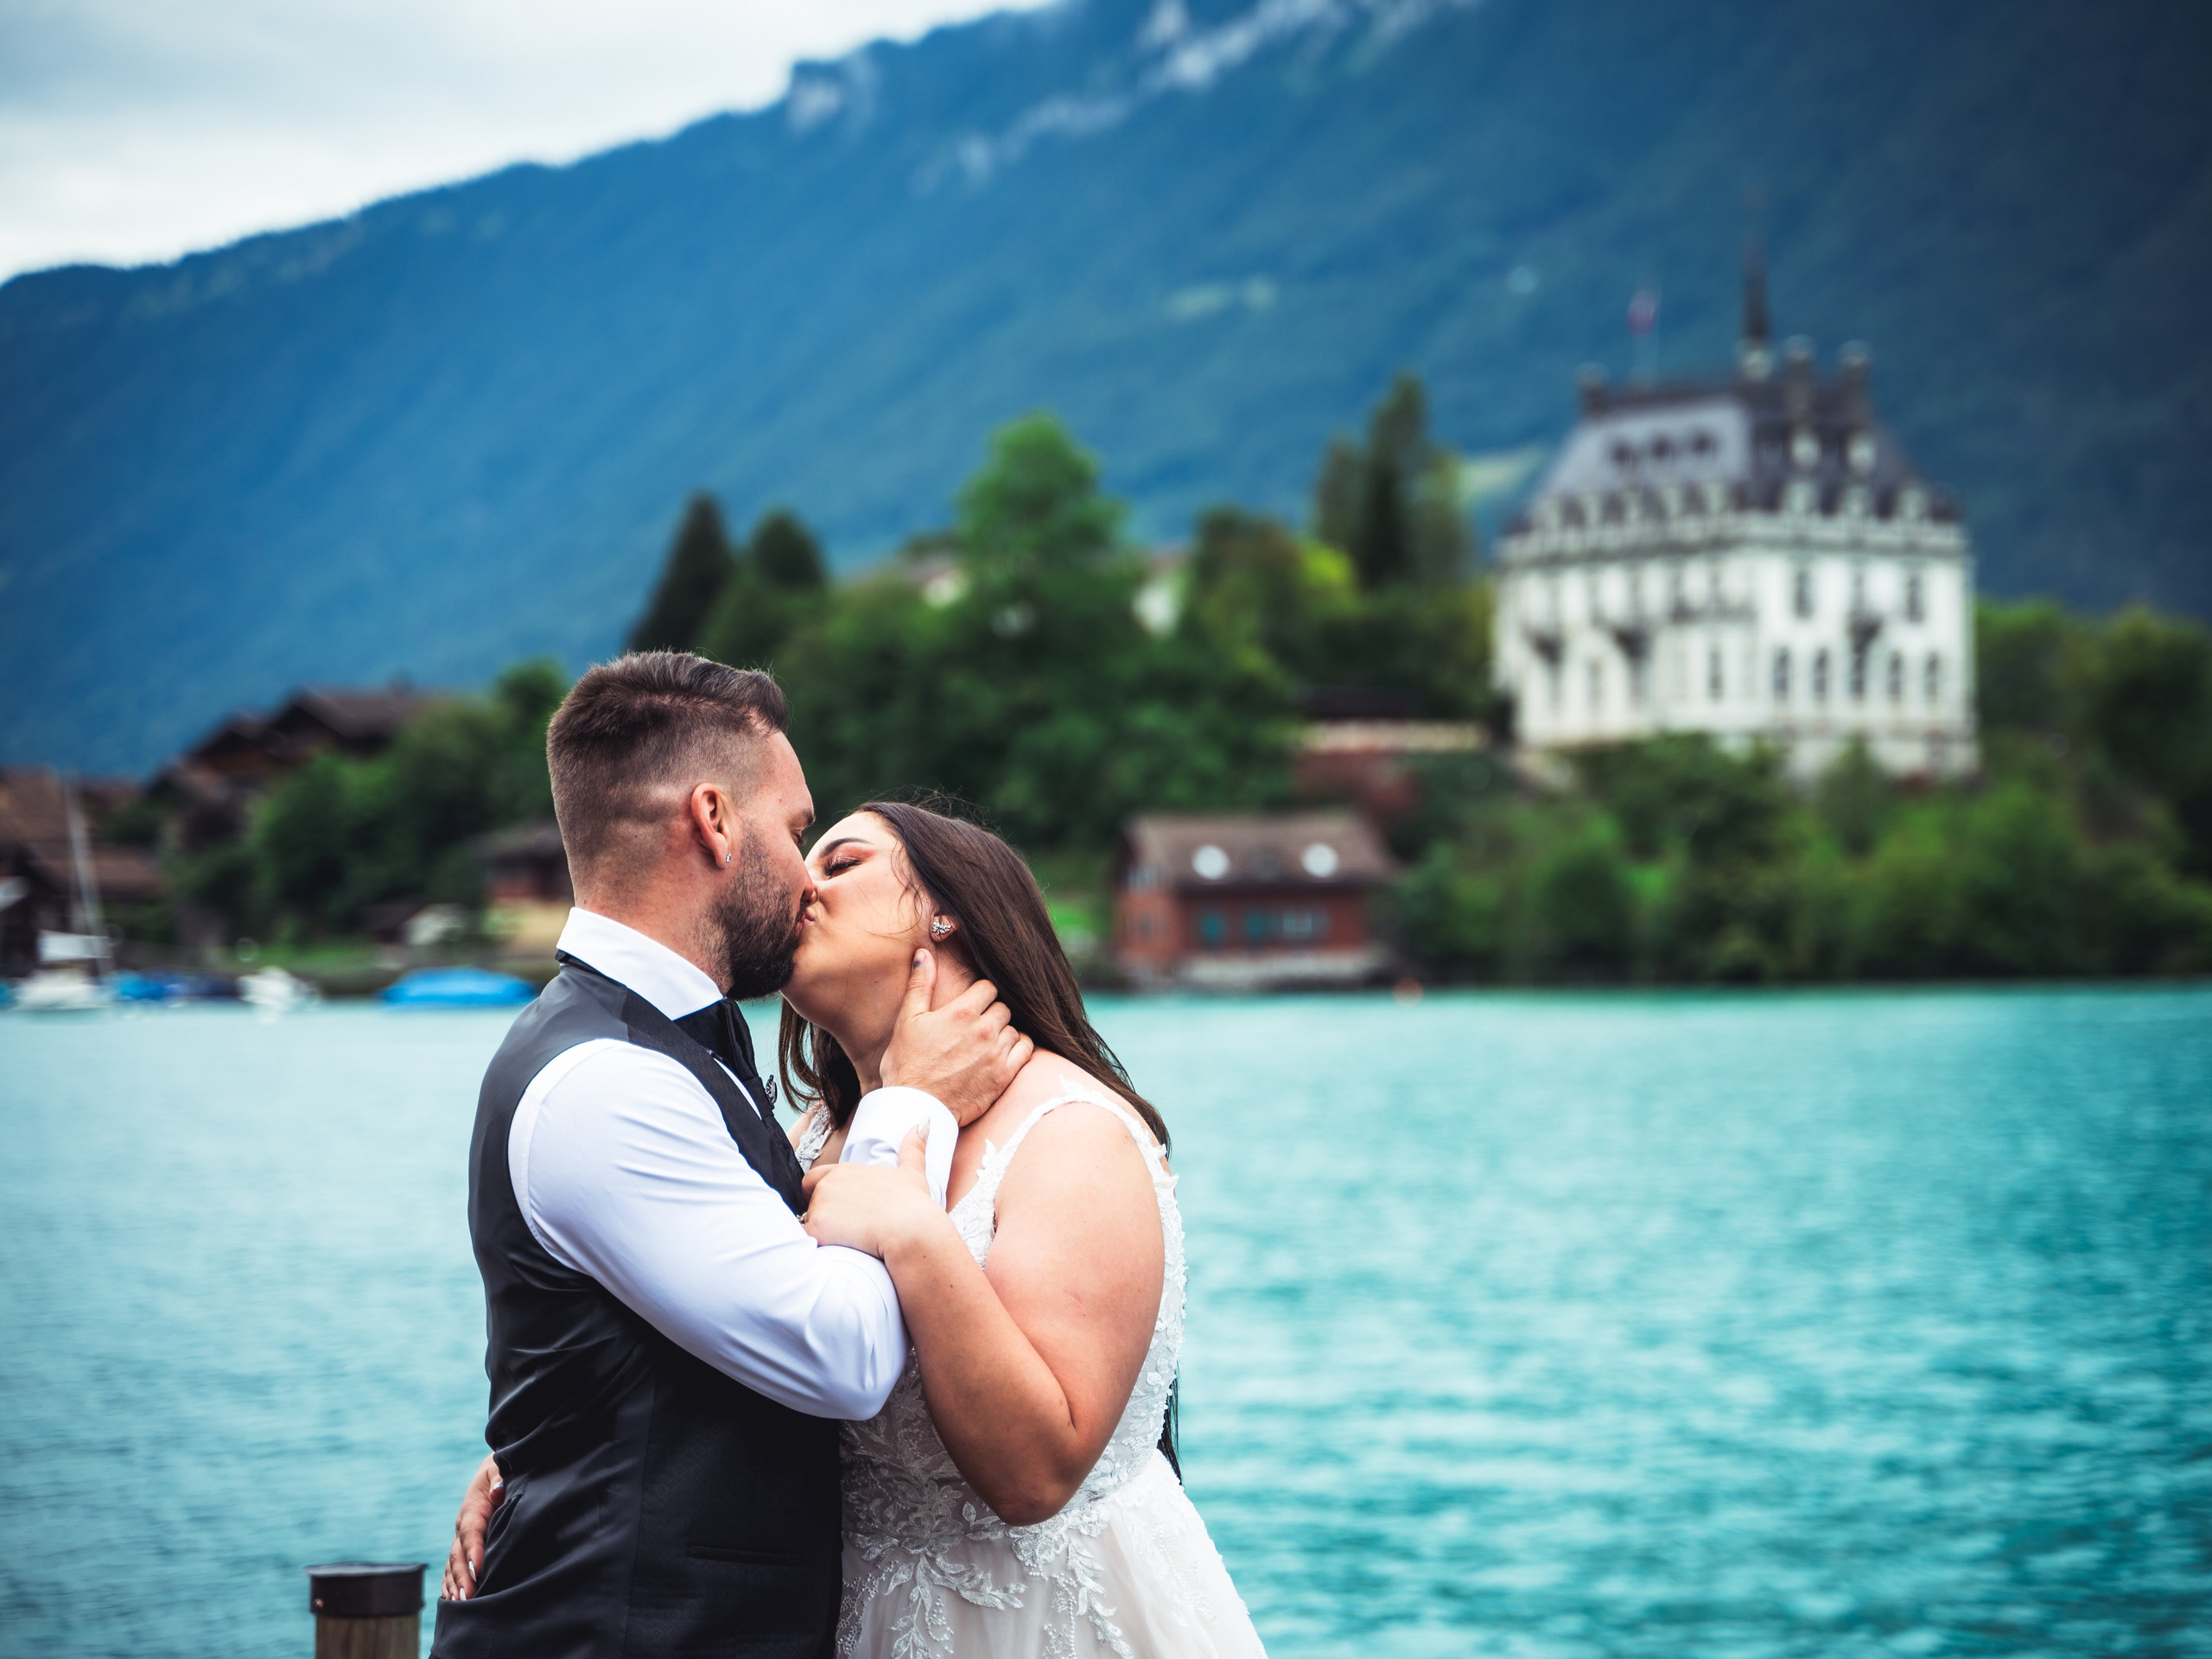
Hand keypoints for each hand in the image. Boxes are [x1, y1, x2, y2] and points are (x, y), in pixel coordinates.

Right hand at [440, 1454, 502, 1600]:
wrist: (493, 1472)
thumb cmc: (501, 1471)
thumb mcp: (501, 1468)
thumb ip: (500, 1478)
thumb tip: (499, 1491)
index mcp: (472, 1509)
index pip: (471, 1532)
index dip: (473, 1551)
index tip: (478, 1570)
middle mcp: (462, 1527)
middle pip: (458, 1554)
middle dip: (462, 1576)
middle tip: (468, 1597)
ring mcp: (460, 1539)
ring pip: (453, 1565)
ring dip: (455, 1584)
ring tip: (460, 1603)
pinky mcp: (462, 1547)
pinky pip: (452, 1568)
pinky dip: (450, 1584)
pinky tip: (452, 1602)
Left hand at [803, 1124, 940, 1256]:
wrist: (910, 1230)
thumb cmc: (913, 1205)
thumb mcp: (913, 1173)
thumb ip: (913, 1149)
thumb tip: (923, 1125)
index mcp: (845, 1171)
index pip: (815, 1179)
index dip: (821, 1194)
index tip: (838, 1210)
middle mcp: (828, 1184)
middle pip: (810, 1202)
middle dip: (821, 1215)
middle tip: (845, 1230)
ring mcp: (820, 1206)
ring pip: (808, 1224)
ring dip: (822, 1234)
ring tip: (847, 1244)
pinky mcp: (817, 1228)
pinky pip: (807, 1242)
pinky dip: (818, 1248)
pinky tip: (835, 1252)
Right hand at [879, 949, 1032, 1125]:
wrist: (915, 1109)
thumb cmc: (906, 1065)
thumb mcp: (907, 1020)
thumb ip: (919, 984)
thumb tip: (924, 953)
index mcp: (961, 1012)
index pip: (988, 987)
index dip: (979, 994)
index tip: (971, 1005)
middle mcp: (984, 1029)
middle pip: (1003, 1007)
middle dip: (991, 1013)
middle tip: (975, 1027)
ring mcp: (997, 1053)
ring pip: (1014, 1028)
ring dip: (1003, 1032)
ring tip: (985, 1043)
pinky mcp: (1004, 1076)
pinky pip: (1026, 1050)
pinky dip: (1018, 1048)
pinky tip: (1003, 1053)